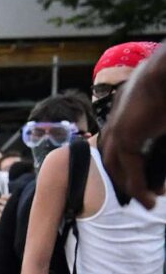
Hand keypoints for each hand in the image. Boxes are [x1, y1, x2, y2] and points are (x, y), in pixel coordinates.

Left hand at [101, 55, 165, 208]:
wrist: (165, 71)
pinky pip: (130, 171)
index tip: (137, 176)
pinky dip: (139, 187)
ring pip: (118, 169)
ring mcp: (117, 132)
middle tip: (138, 194)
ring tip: (146, 202)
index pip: (116, 142)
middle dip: (124, 179)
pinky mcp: (125, 140)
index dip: (124, 162)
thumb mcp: (158, 111)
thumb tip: (159, 141)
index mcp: (123, 109)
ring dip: (132, 188)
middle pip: (112, 159)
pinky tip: (150, 199)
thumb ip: (156, 130)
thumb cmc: (165, 85)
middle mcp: (116, 122)